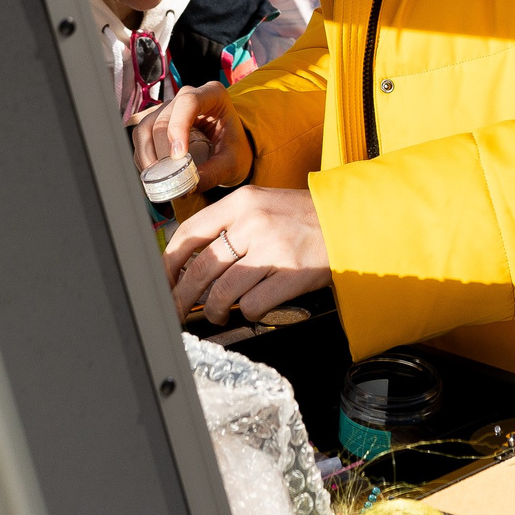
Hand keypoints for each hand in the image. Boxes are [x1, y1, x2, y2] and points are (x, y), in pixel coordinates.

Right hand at [130, 81, 249, 189]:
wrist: (230, 148)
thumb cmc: (234, 149)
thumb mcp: (232, 162)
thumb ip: (213, 173)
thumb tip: (187, 187)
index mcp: (212, 95)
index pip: (189, 102)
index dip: (178, 127)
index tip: (179, 156)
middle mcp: (187, 96)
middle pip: (163, 118)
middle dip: (162, 150)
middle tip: (168, 176)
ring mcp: (170, 109)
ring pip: (146, 126)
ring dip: (147, 154)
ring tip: (157, 178)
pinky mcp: (158, 123)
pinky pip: (142, 137)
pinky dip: (143, 157)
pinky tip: (153, 174)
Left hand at [164, 185, 331, 320]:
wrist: (351, 222)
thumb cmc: (305, 217)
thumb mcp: (264, 206)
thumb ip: (230, 225)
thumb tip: (191, 260)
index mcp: (242, 202)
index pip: (190, 232)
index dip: (169, 262)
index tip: (163, 280)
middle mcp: (253, 222)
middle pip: (200, 267)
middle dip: (182, 296)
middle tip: (177, 310)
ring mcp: (272, 249)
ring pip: (222, 291)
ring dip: (213, 310)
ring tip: (217, 313)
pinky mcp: (290, 275)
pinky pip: (251, 304)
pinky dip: (246, 312)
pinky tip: (251, 308)